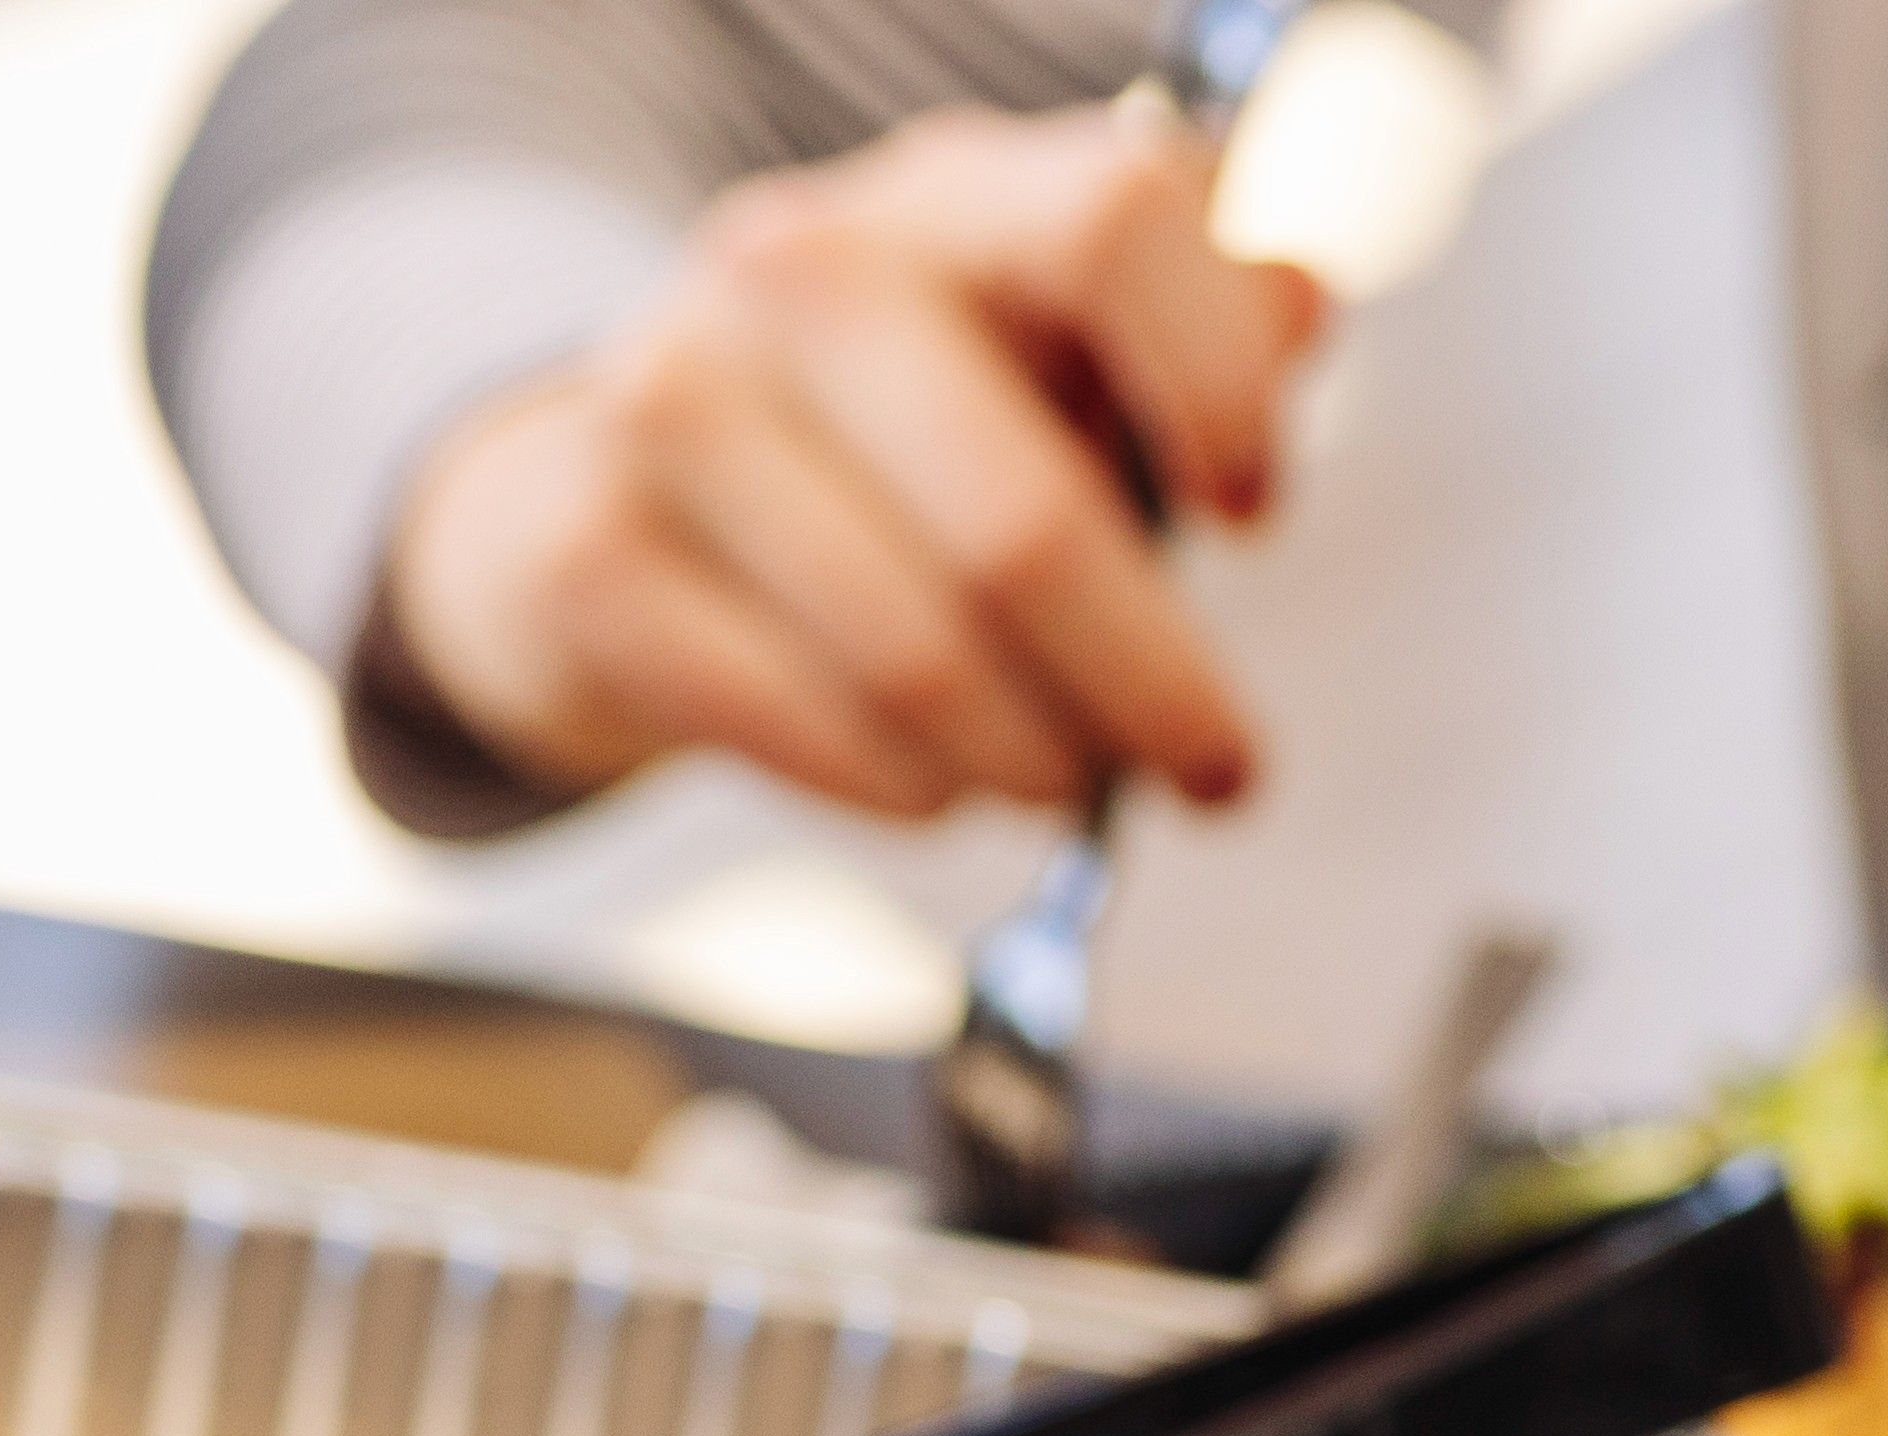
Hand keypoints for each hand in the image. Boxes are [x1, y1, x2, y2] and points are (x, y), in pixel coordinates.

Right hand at [373, 104, 1322, 824]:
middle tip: (1214, 771)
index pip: (1114, 225)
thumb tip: (1301, 311)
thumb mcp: (1047, 345)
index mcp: (948, 191)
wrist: (603, 492)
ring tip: (1068, 783)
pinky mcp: (586, 552)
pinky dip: (892, 783)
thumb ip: (1188, 320)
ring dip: (1024, 753)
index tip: (1254, 516)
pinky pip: (786, 717)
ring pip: (911, 644)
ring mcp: (671, 401)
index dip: (1215, 381)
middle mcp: (795, 267)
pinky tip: (933, 790)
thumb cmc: (882, 429)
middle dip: (1145, 679)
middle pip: (1022, 512)